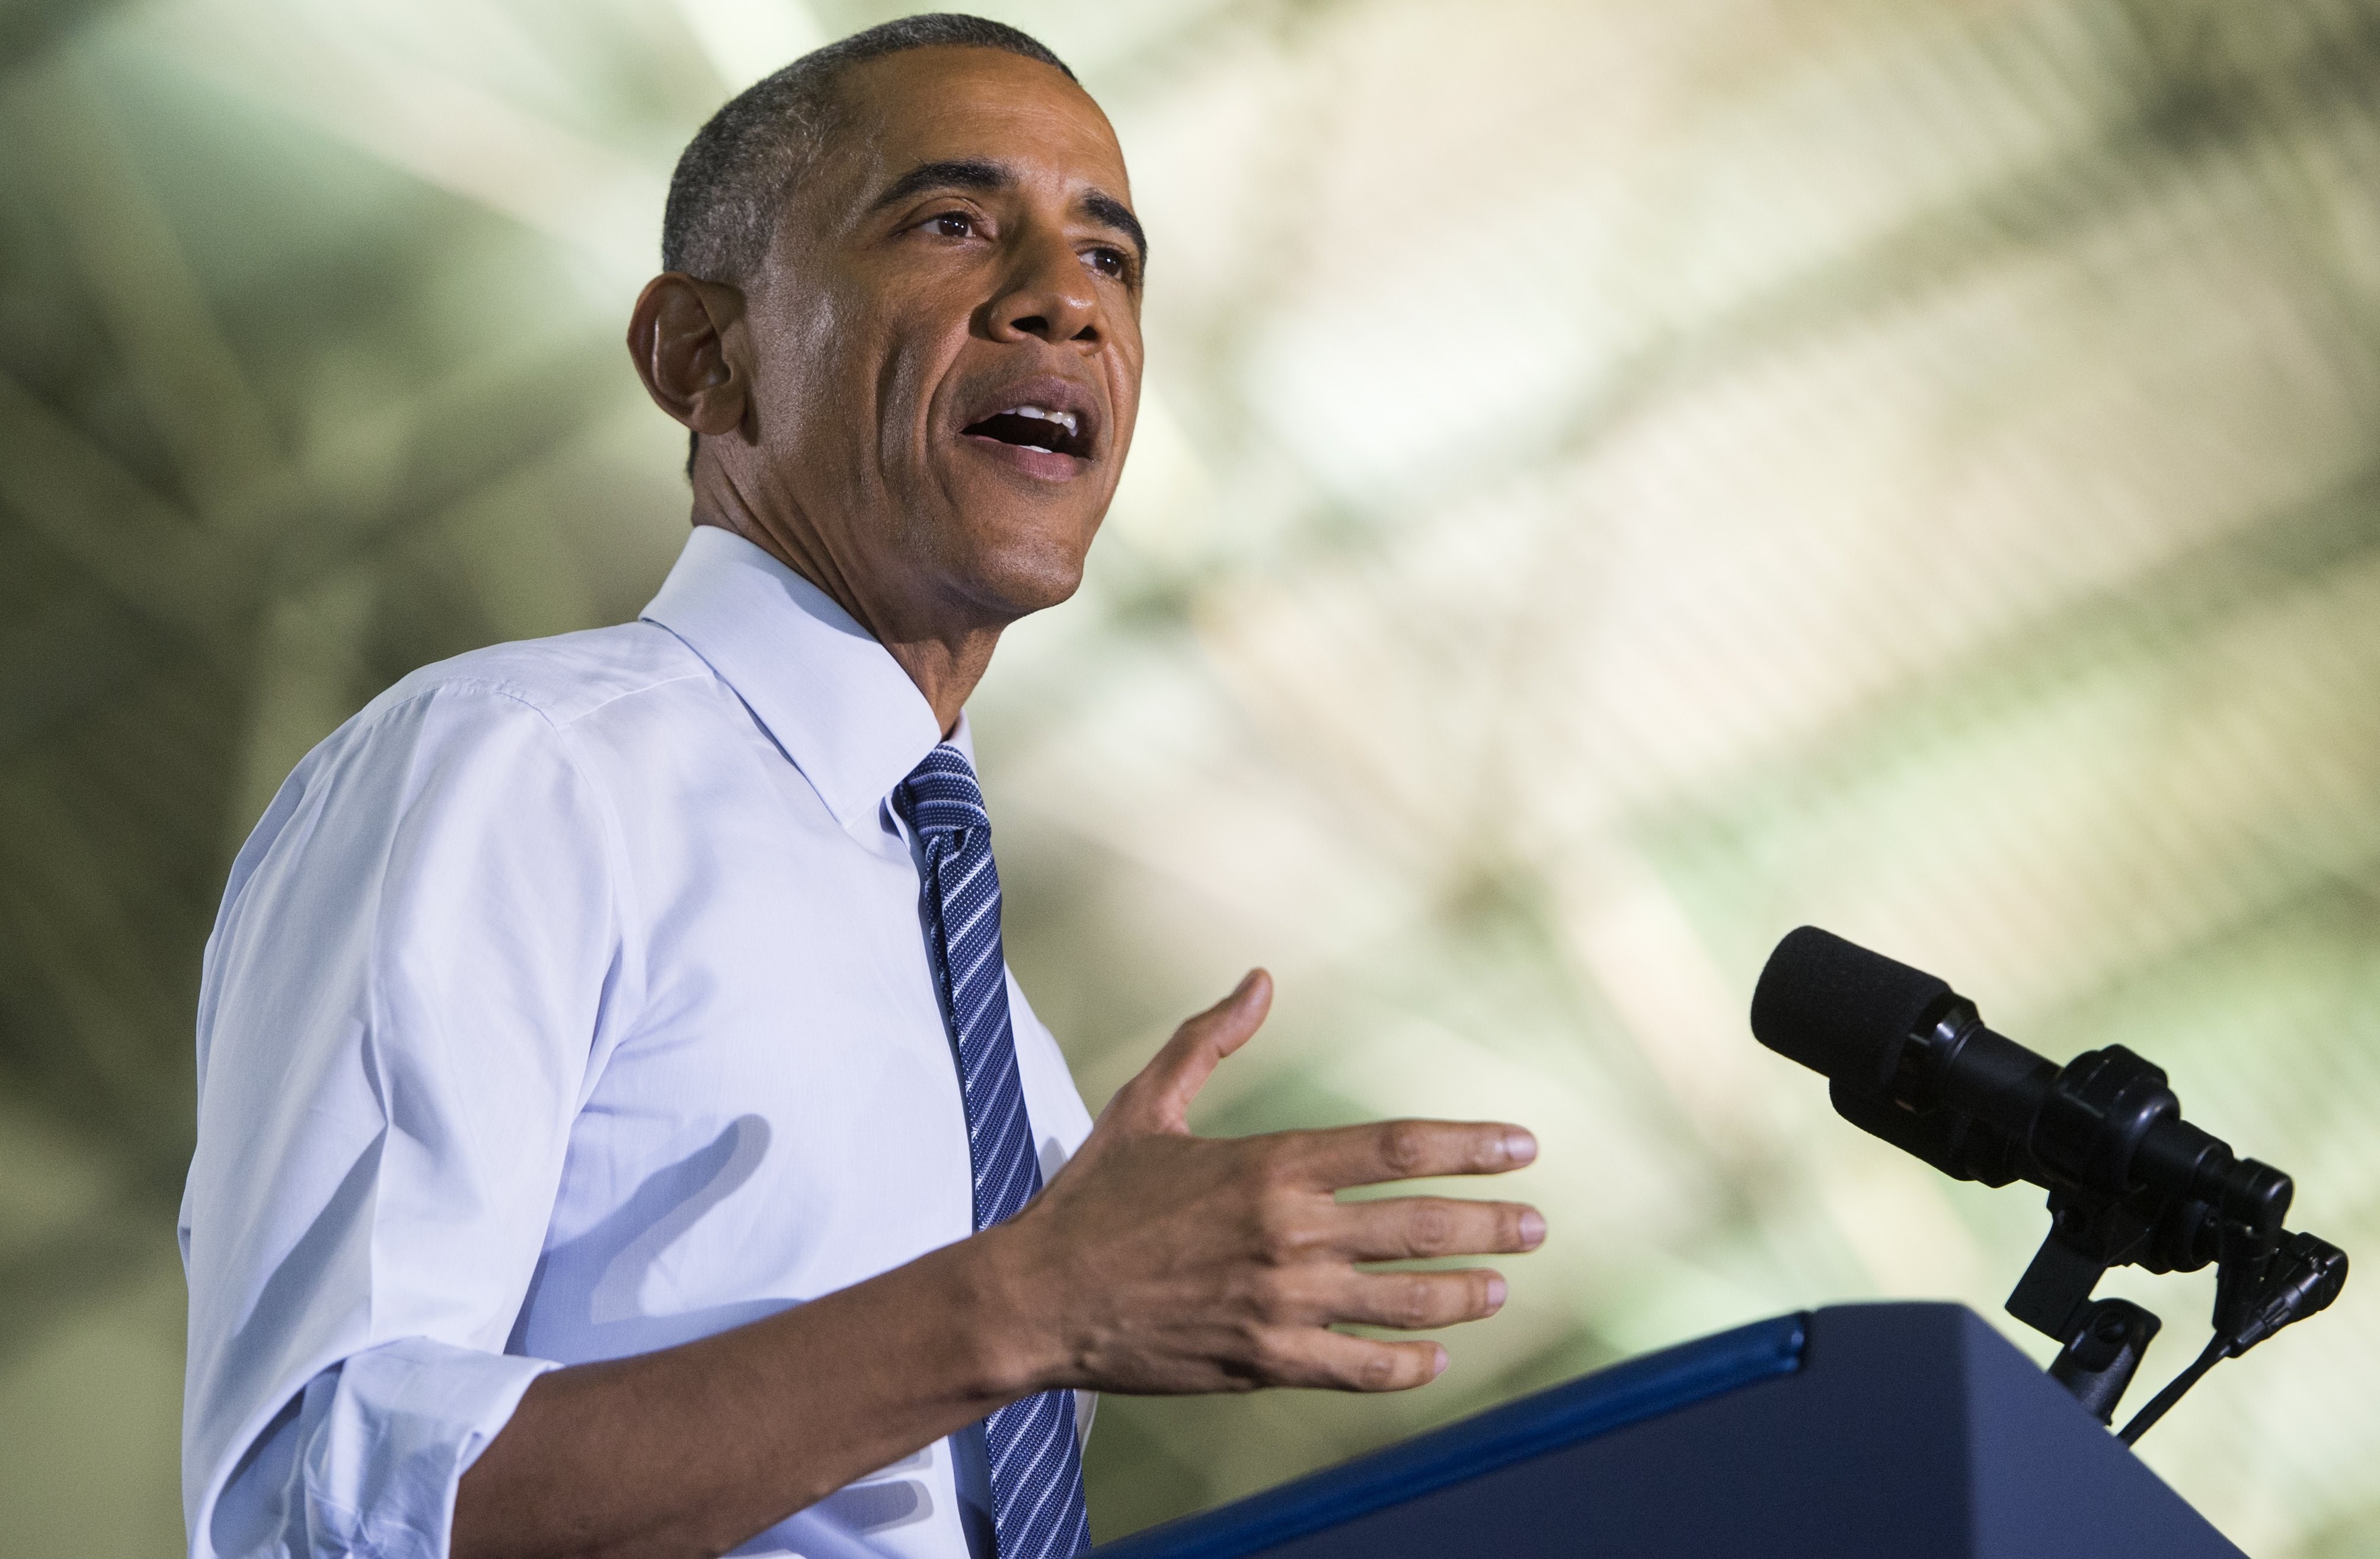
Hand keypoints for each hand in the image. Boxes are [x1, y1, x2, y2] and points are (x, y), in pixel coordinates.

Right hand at [989, 970, 1544, 1395]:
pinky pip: (1361, 1369)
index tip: (1521, 1147)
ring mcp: (1282, 1304)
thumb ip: (1210, 1041)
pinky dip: (1408, 1366)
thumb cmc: (1092, 1200)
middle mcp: (1288, 1234)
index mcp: (1270, 1165)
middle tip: (1533, 1225)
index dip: (1472, 1146)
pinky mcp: (1266, 1362)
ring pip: (1405, 1302)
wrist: (1038, 1299)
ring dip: (1464, 1293)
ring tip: (1498, 1286)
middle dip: (1491, 1224)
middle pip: (1422, 1226)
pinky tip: (1435, 1357)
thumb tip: (1259, 980)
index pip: (1399, 1149)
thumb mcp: (1147, 1105)